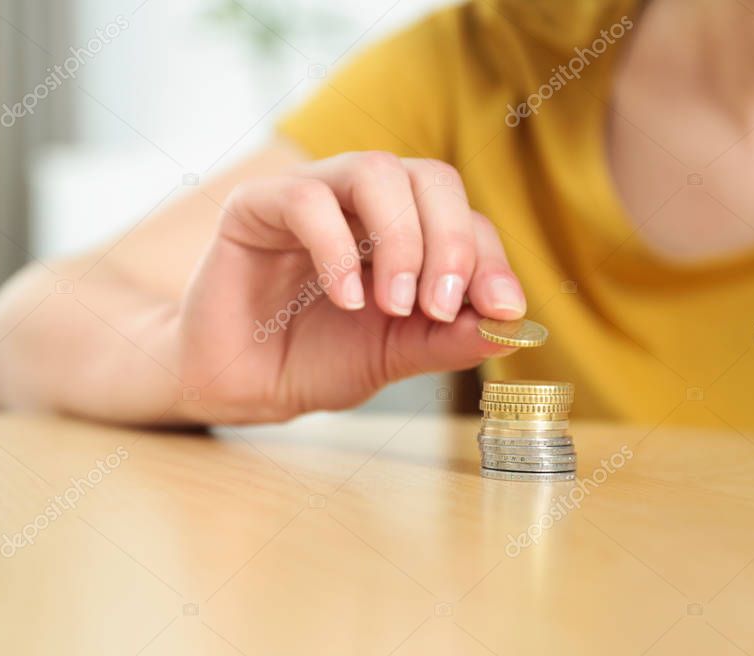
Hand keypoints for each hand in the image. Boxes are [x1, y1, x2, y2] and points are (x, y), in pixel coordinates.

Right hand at [177, 151, 526, 422]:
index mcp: (402, 232)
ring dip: (402, 239)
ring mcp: (311, 197)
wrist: (242, 387)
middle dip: (450, 241)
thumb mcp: (394, 356)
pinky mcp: (257, 206)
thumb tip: (511, 326)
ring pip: (374, 170)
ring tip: (396, 304)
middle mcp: (361, 204)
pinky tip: (346, 298)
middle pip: (429, 177)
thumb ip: (446, 338)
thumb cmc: (314, 362)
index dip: (489, 256)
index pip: (463, 217)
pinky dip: (337, 249)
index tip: (501, 308)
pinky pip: (307, 199)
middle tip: (440, 306)